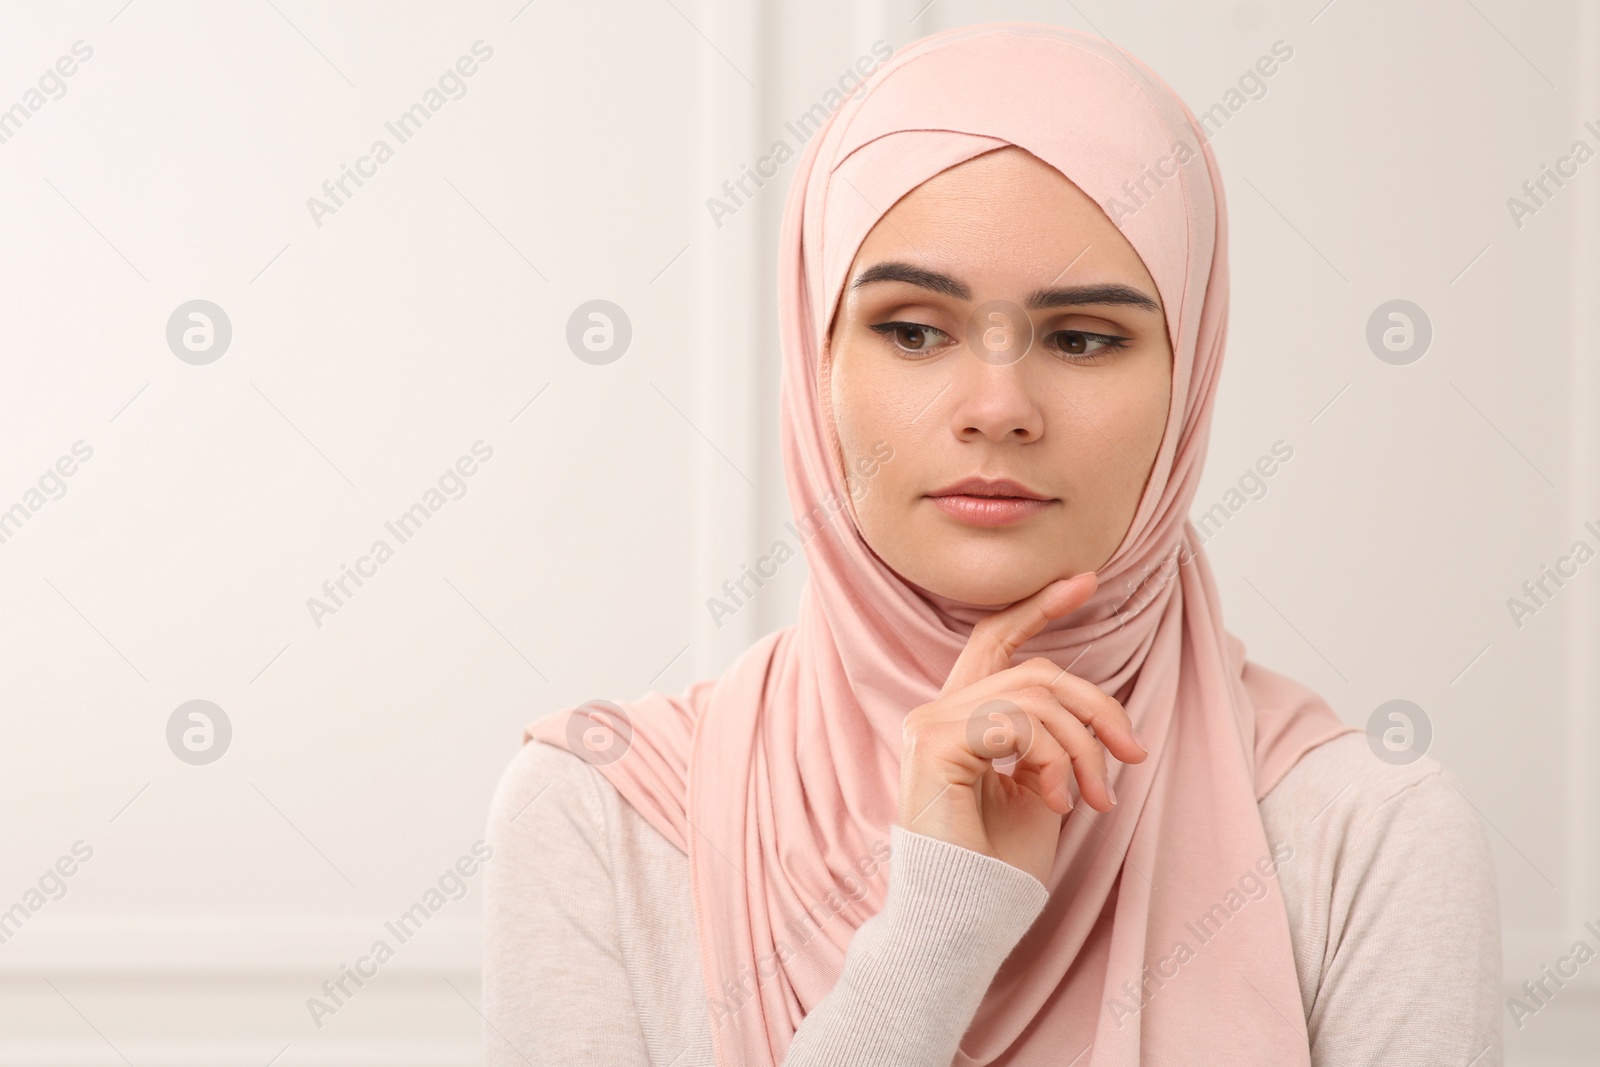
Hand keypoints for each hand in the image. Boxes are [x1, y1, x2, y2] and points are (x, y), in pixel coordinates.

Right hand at [896, 572, 1147, 885]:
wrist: (966, 915)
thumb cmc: (1001, 866)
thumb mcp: (1043, 790)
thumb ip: (1054, 743)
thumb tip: (1098, 716)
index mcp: (962, 719)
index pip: (995, 642)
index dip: (1038, 608)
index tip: (1084, 581)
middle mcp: (938, 711)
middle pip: (1036, 671)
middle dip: (1097, 707)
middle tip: (1133, 754)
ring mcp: (930, 723)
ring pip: (1035, 696)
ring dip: (1081, 749)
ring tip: (1093, 798)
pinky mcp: (933, 741)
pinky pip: (1016, 723)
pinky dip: (1052, 762)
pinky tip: (1055, 803)